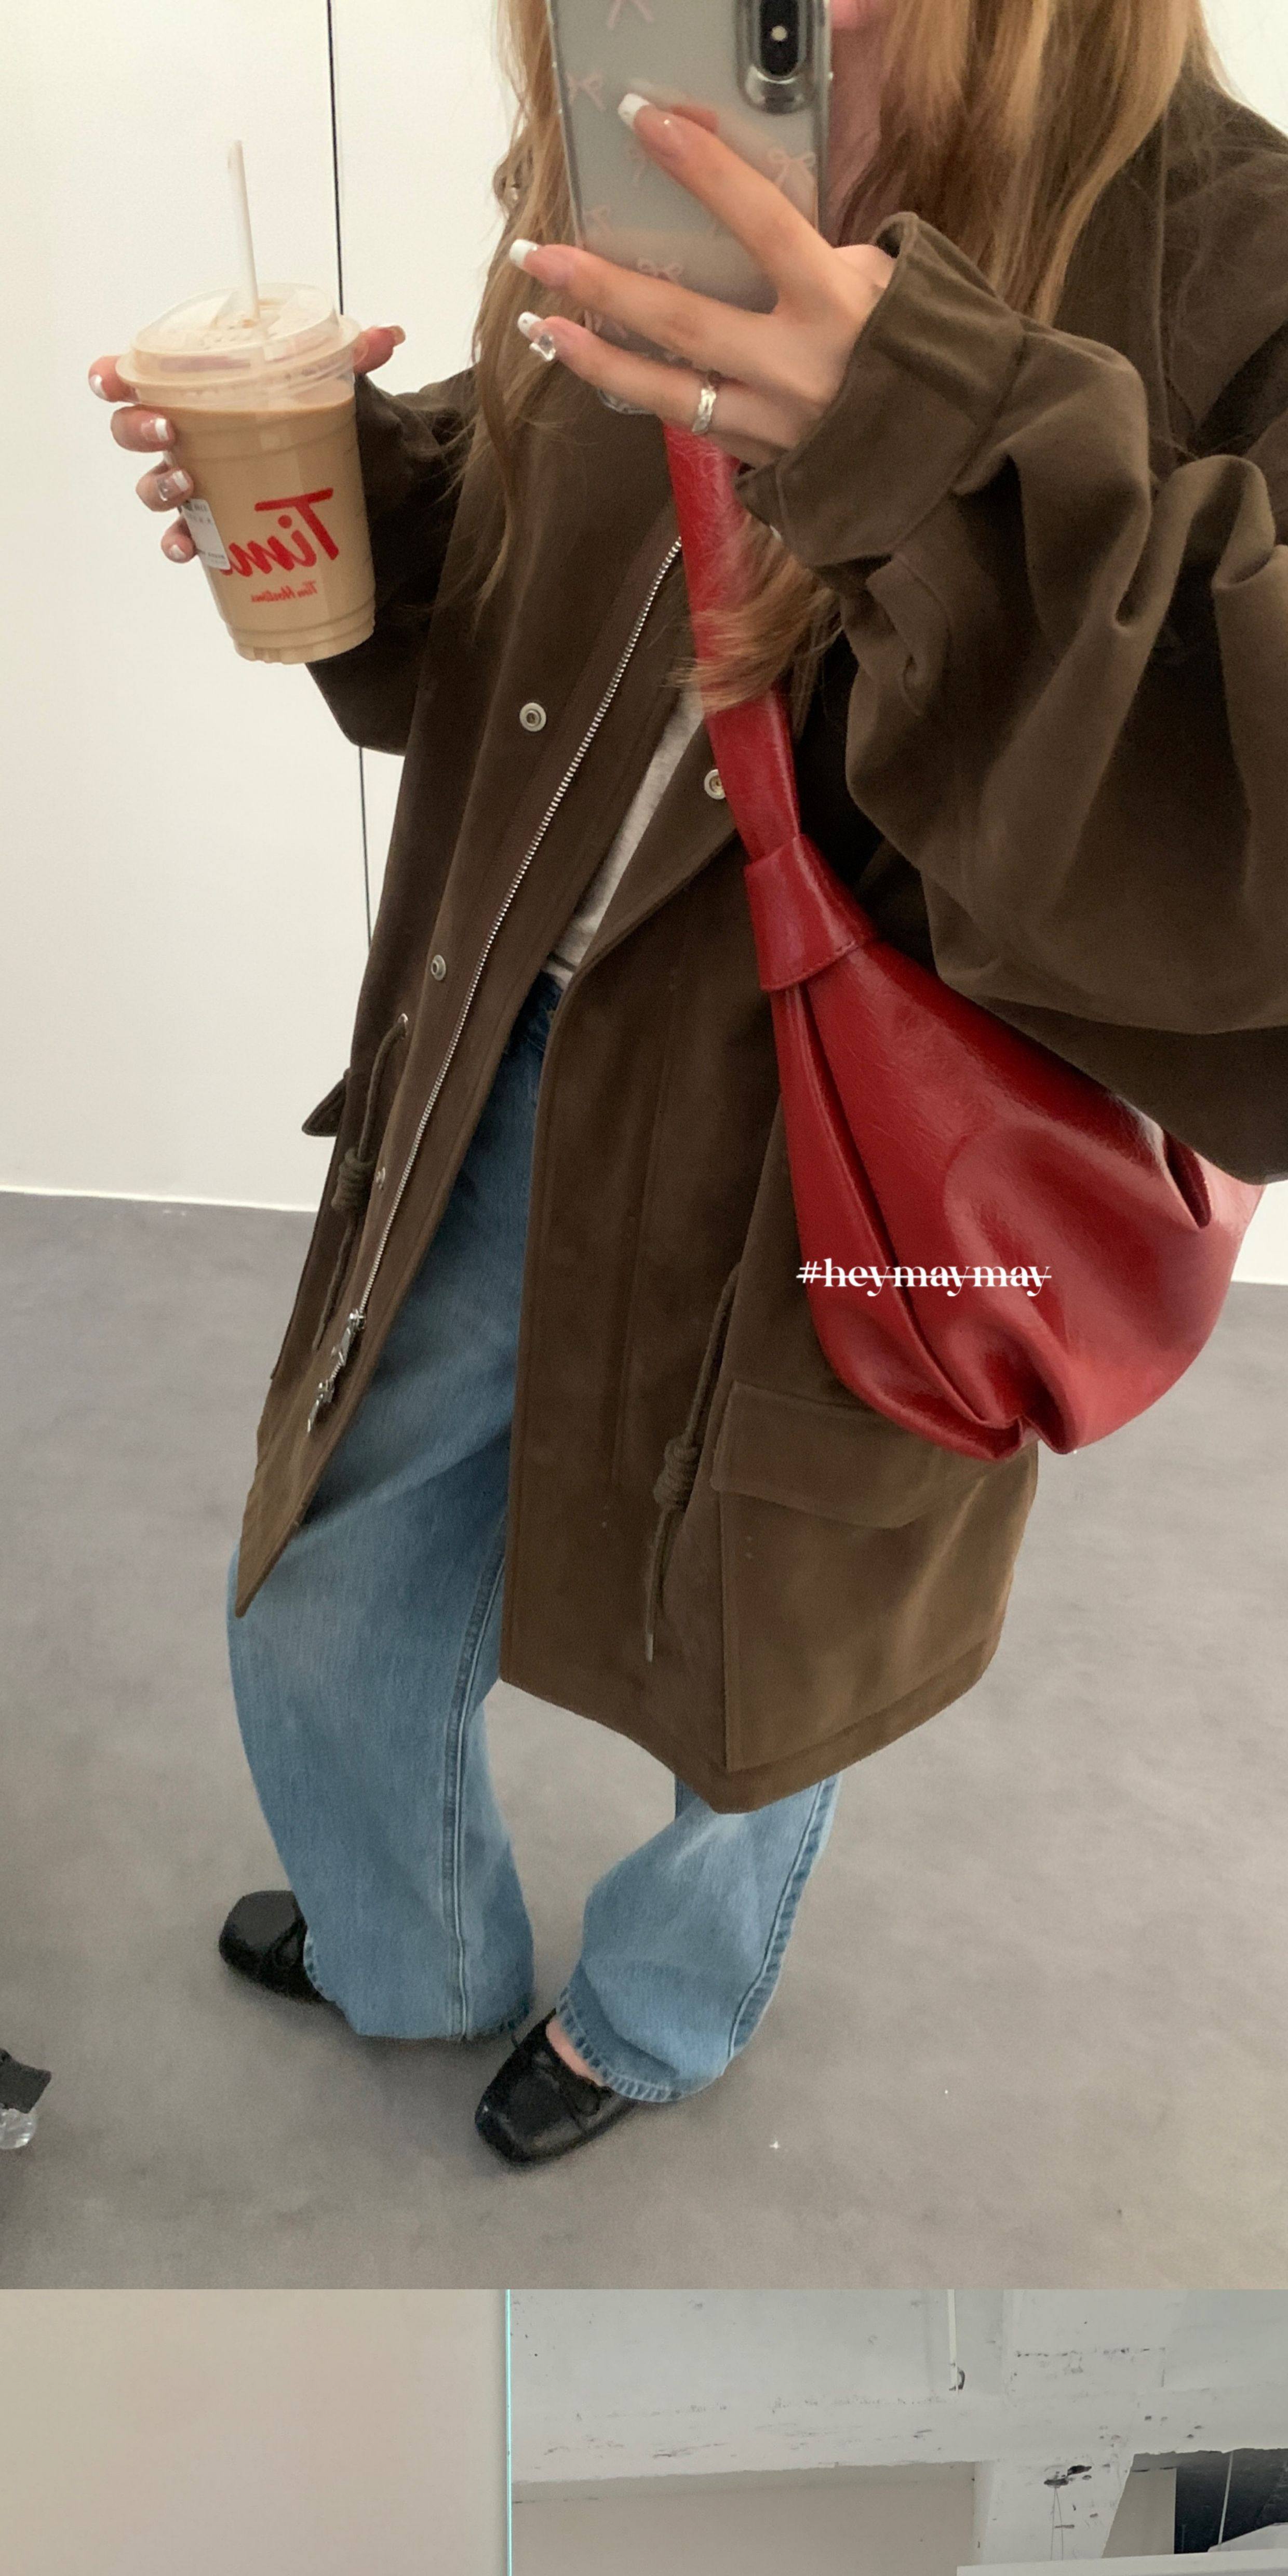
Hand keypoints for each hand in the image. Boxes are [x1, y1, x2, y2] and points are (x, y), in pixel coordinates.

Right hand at [86, 326, 406, 562]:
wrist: (363, 494)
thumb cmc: (329, 429)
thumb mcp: (340, 392)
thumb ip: (353, 360)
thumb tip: (388, 336)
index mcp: (205, 394)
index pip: (143, 377)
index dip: (114, 377)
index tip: (112, 380)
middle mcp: (192, 437)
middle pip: (134, 430)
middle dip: (137, 428)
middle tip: (168, 429)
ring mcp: (201, 484)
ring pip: (154, 485)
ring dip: (160, 485)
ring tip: (189, 484)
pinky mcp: (219, 528)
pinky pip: (184, 537)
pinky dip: (179, 542)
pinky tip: (188, 547)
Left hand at [510, 98, 893, 467]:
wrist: (950, 459)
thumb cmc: (921, 352)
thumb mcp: (889, 286)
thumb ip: (825, 259)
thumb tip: (758, 240)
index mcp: (838, 305)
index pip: (759, 221)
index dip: (702, 167)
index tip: (645, 119)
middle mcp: (799, 367)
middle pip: (683, 320)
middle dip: (605, 284)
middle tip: (540, 253)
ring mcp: (776, 422)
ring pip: (668, 390)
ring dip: (597, 357)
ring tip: (540, 325)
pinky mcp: (765, 461)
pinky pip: (691, 424)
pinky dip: (641, 393)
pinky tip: (597, 366)